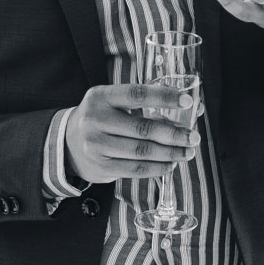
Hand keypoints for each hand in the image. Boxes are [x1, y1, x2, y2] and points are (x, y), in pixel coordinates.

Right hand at [65, 83, 199, 186]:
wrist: (69, 143)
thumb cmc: (103, 118)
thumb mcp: (116, 103)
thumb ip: (150, 103)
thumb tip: (194, 108)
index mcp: (101, 96)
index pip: (136, 94)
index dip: (164, 97)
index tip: (187, 102)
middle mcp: (95, 119)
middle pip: (143, 128)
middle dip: (174, 134)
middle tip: (194, 137)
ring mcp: (95, 145)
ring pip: (142, 151)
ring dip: (170, 153)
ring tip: (187, 152)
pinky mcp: (101, 166)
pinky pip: (135, 169)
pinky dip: (157, 168)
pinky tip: (170, 165)